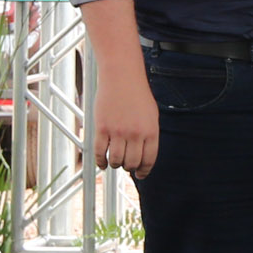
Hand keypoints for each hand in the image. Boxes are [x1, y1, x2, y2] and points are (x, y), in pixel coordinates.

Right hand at [95, 59, 160, 177]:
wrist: (121, 77)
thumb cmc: (137, 95)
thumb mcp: (151, 115)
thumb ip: (149, 135)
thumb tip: (144, 157)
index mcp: (151, 131)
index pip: (149, 160)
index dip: (144, 171)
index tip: (140, 175)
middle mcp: (135, 134)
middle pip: (132, 163)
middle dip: (129, 168)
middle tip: (126, 166)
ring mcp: (118, 132)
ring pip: (116, 161)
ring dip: (115, 165)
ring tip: (115, 162)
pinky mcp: (102, 128)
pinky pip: (100, 152)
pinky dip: (101, 161)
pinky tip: (102, 163)